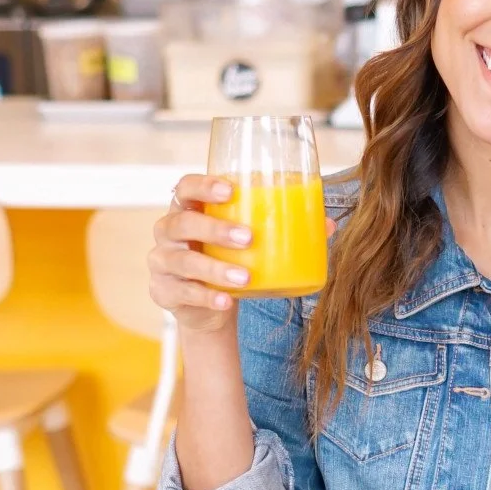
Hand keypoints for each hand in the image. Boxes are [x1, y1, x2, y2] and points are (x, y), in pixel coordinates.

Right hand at [148, 175, 336, 332]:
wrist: (209, 304)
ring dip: (215, 269)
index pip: (185, 187)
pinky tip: (225, 301)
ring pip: (183, 262)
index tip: (232, 189)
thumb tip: (328, 225)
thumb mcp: (250, 242)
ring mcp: (162, 262)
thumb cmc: (230, 259)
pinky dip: (206, 298)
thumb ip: (284, 229)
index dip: (203, 185)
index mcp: (189, 209)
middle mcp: (169, 232)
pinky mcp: (163, 291)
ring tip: (245, 278)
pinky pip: (182, 293)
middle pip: (182, 223)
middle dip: (215, 229)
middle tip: (248, 238)